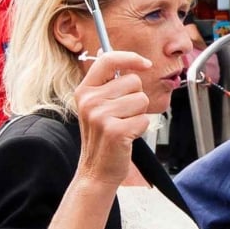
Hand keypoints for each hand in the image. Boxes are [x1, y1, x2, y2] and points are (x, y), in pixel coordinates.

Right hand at [72, 51, 153, 184]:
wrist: (97, 170)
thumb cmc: (103, 136)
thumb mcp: (98, 105)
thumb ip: (109, 82)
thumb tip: (125, 58)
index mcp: (85, 90)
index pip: (108, 60)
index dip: (130, 58)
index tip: (145, 64)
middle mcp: (89, 101)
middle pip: (133, 81)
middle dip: (136, 98)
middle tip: (123, 115)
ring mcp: (100, 116)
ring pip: (141, 99)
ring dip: (139, 114)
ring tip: (124, 126)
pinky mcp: (114, 131)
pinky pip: (144, 118)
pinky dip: (141, 128)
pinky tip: (127, 137)